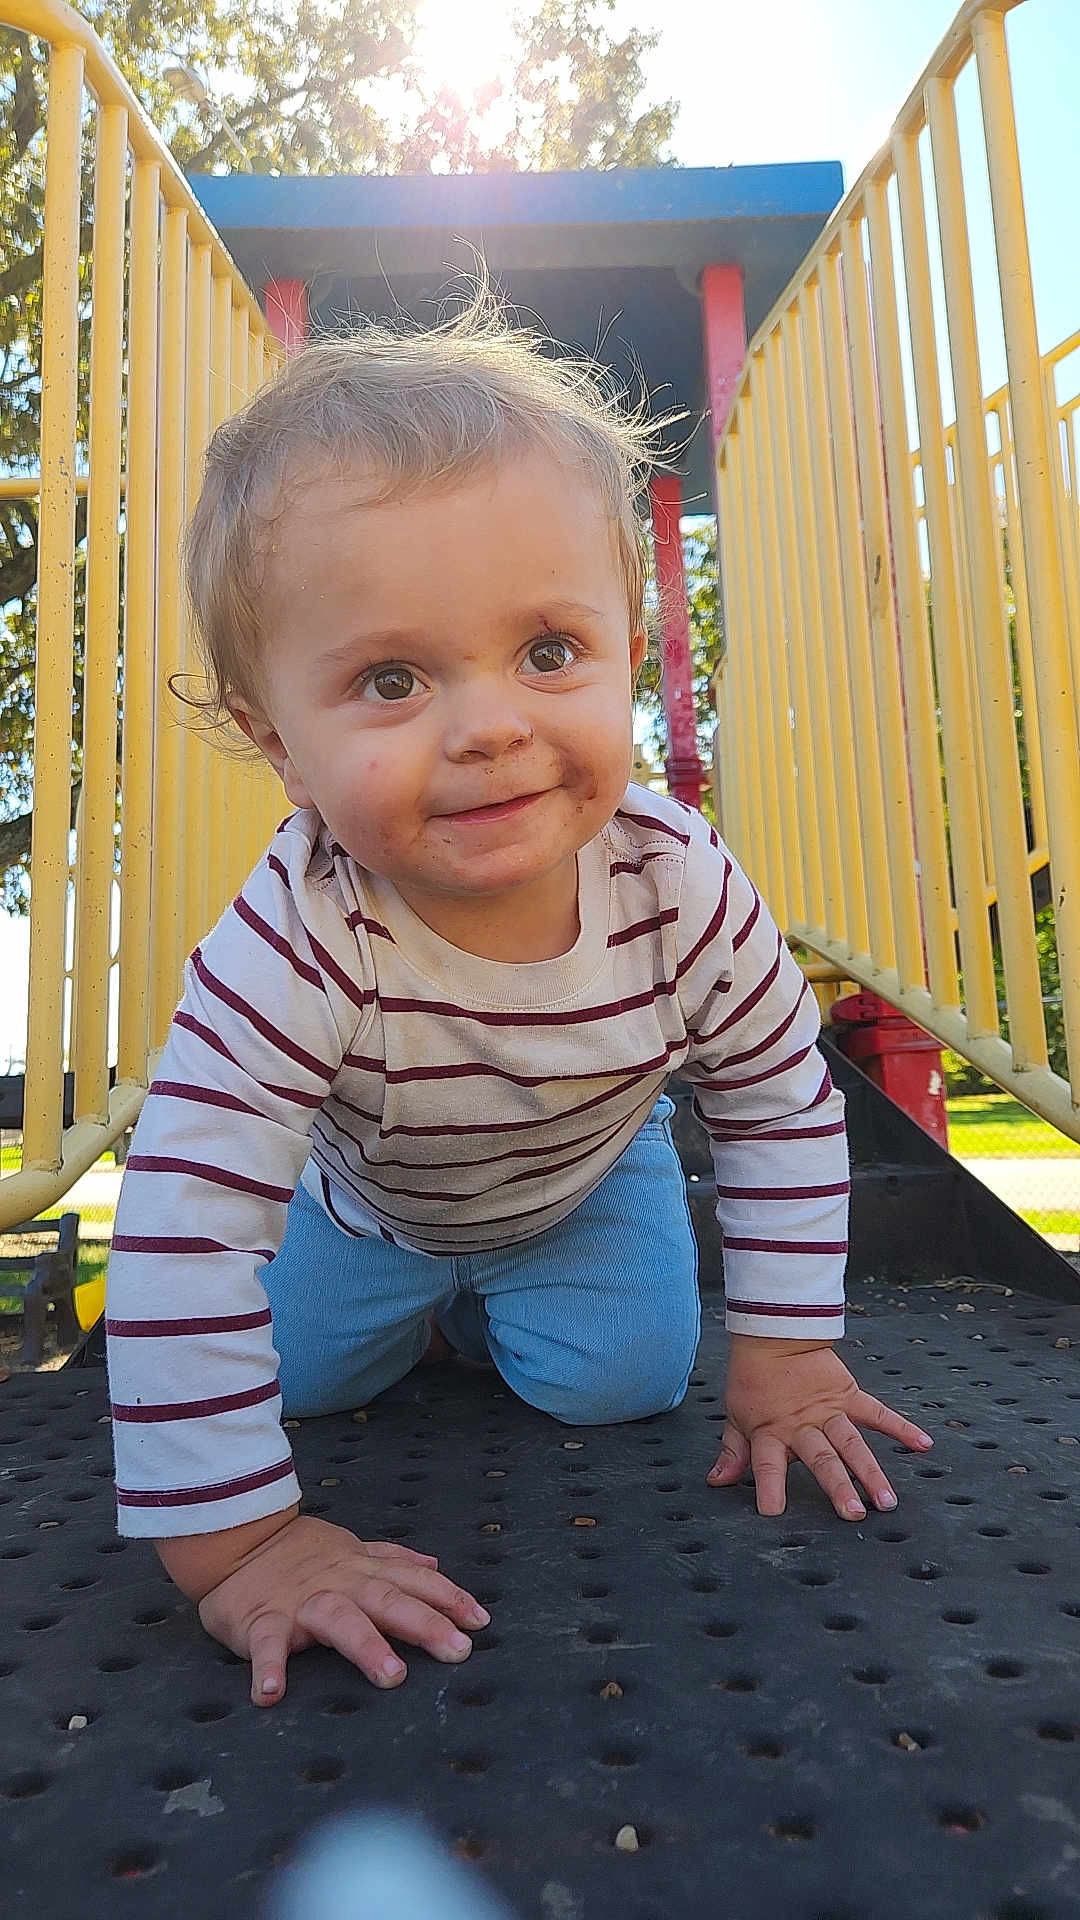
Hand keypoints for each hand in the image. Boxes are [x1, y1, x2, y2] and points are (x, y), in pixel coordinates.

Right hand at [196, 1514, 490, 1705]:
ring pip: (338, 1619)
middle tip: (458, 1650)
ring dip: (365, 1645)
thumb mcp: (351, 1549)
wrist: (236, 1540)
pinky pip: (266, 1644)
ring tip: (392, 1674)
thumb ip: (392, 1559)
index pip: (413, 1580)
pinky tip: (271, 1694)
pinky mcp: (261, 1620)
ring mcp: (301, 1602)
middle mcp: (339, 1583)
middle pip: (388, 1600)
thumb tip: (435, 1563)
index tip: (480, 1620)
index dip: (448, 1597)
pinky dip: (268, 1668)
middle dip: (425, 1624)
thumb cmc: (299, 1553)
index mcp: (361, 1569)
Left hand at [706, 1335, 933, 1520]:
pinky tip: (923, 1445)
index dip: (769, 1485)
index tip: (772, 1511)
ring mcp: (828, 1410)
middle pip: (822, 1458)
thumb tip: (717, 1482)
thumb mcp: (736, 1417)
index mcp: (771, 1432)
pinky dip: (901, 1427)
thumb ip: (733, 1452)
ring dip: (870, 1471)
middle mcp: (802, 1425)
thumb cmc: (753, 1381)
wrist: (773, 1336)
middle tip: (853, 1514)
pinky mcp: (848, 1395)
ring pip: (852, 1443)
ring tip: (886, 1500)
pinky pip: (878, 1412)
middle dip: (838, 1486)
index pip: (767, 1463)